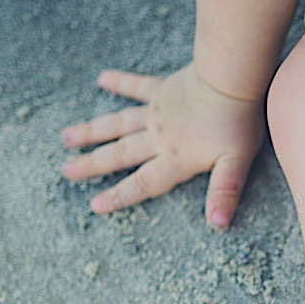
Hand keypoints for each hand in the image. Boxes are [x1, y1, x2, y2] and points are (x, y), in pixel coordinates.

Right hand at [62, 65, 264, 228]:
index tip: (95, 205)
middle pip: (121, 154)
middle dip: (93, 165)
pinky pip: (137, 86)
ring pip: (118, 124)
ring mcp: (157, 111)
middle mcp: (159, 137)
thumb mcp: (236, 163)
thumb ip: (224, 193)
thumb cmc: (237, 123)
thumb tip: (218, 225)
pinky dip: (119, 82)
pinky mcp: (162, 89)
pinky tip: (102, 78)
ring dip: (92, 131)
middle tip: (66, 170)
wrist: (230, 80)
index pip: (144, 183)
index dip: (120, 196)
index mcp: (176, 158)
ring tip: (66, 137)